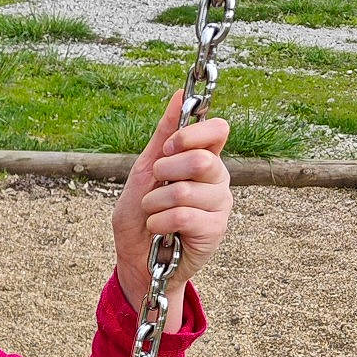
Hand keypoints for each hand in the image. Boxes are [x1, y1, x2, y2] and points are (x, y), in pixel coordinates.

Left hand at [111, 91, 231, 330]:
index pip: (219, 130)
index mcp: (204, 160)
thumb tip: (179, 95)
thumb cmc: (141, 218)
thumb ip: (163, 135)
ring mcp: (219, 206)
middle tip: (156, 186)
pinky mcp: (214, 231)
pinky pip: (184, 216)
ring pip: (186, 190)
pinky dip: (159, 222)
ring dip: (155, 203)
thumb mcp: (144, 171)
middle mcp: (217, 180)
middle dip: (166, 172)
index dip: (191, 135)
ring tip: (152, 213)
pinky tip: (159, 231)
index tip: (168, 148)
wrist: (136, 262)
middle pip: (201, 159)